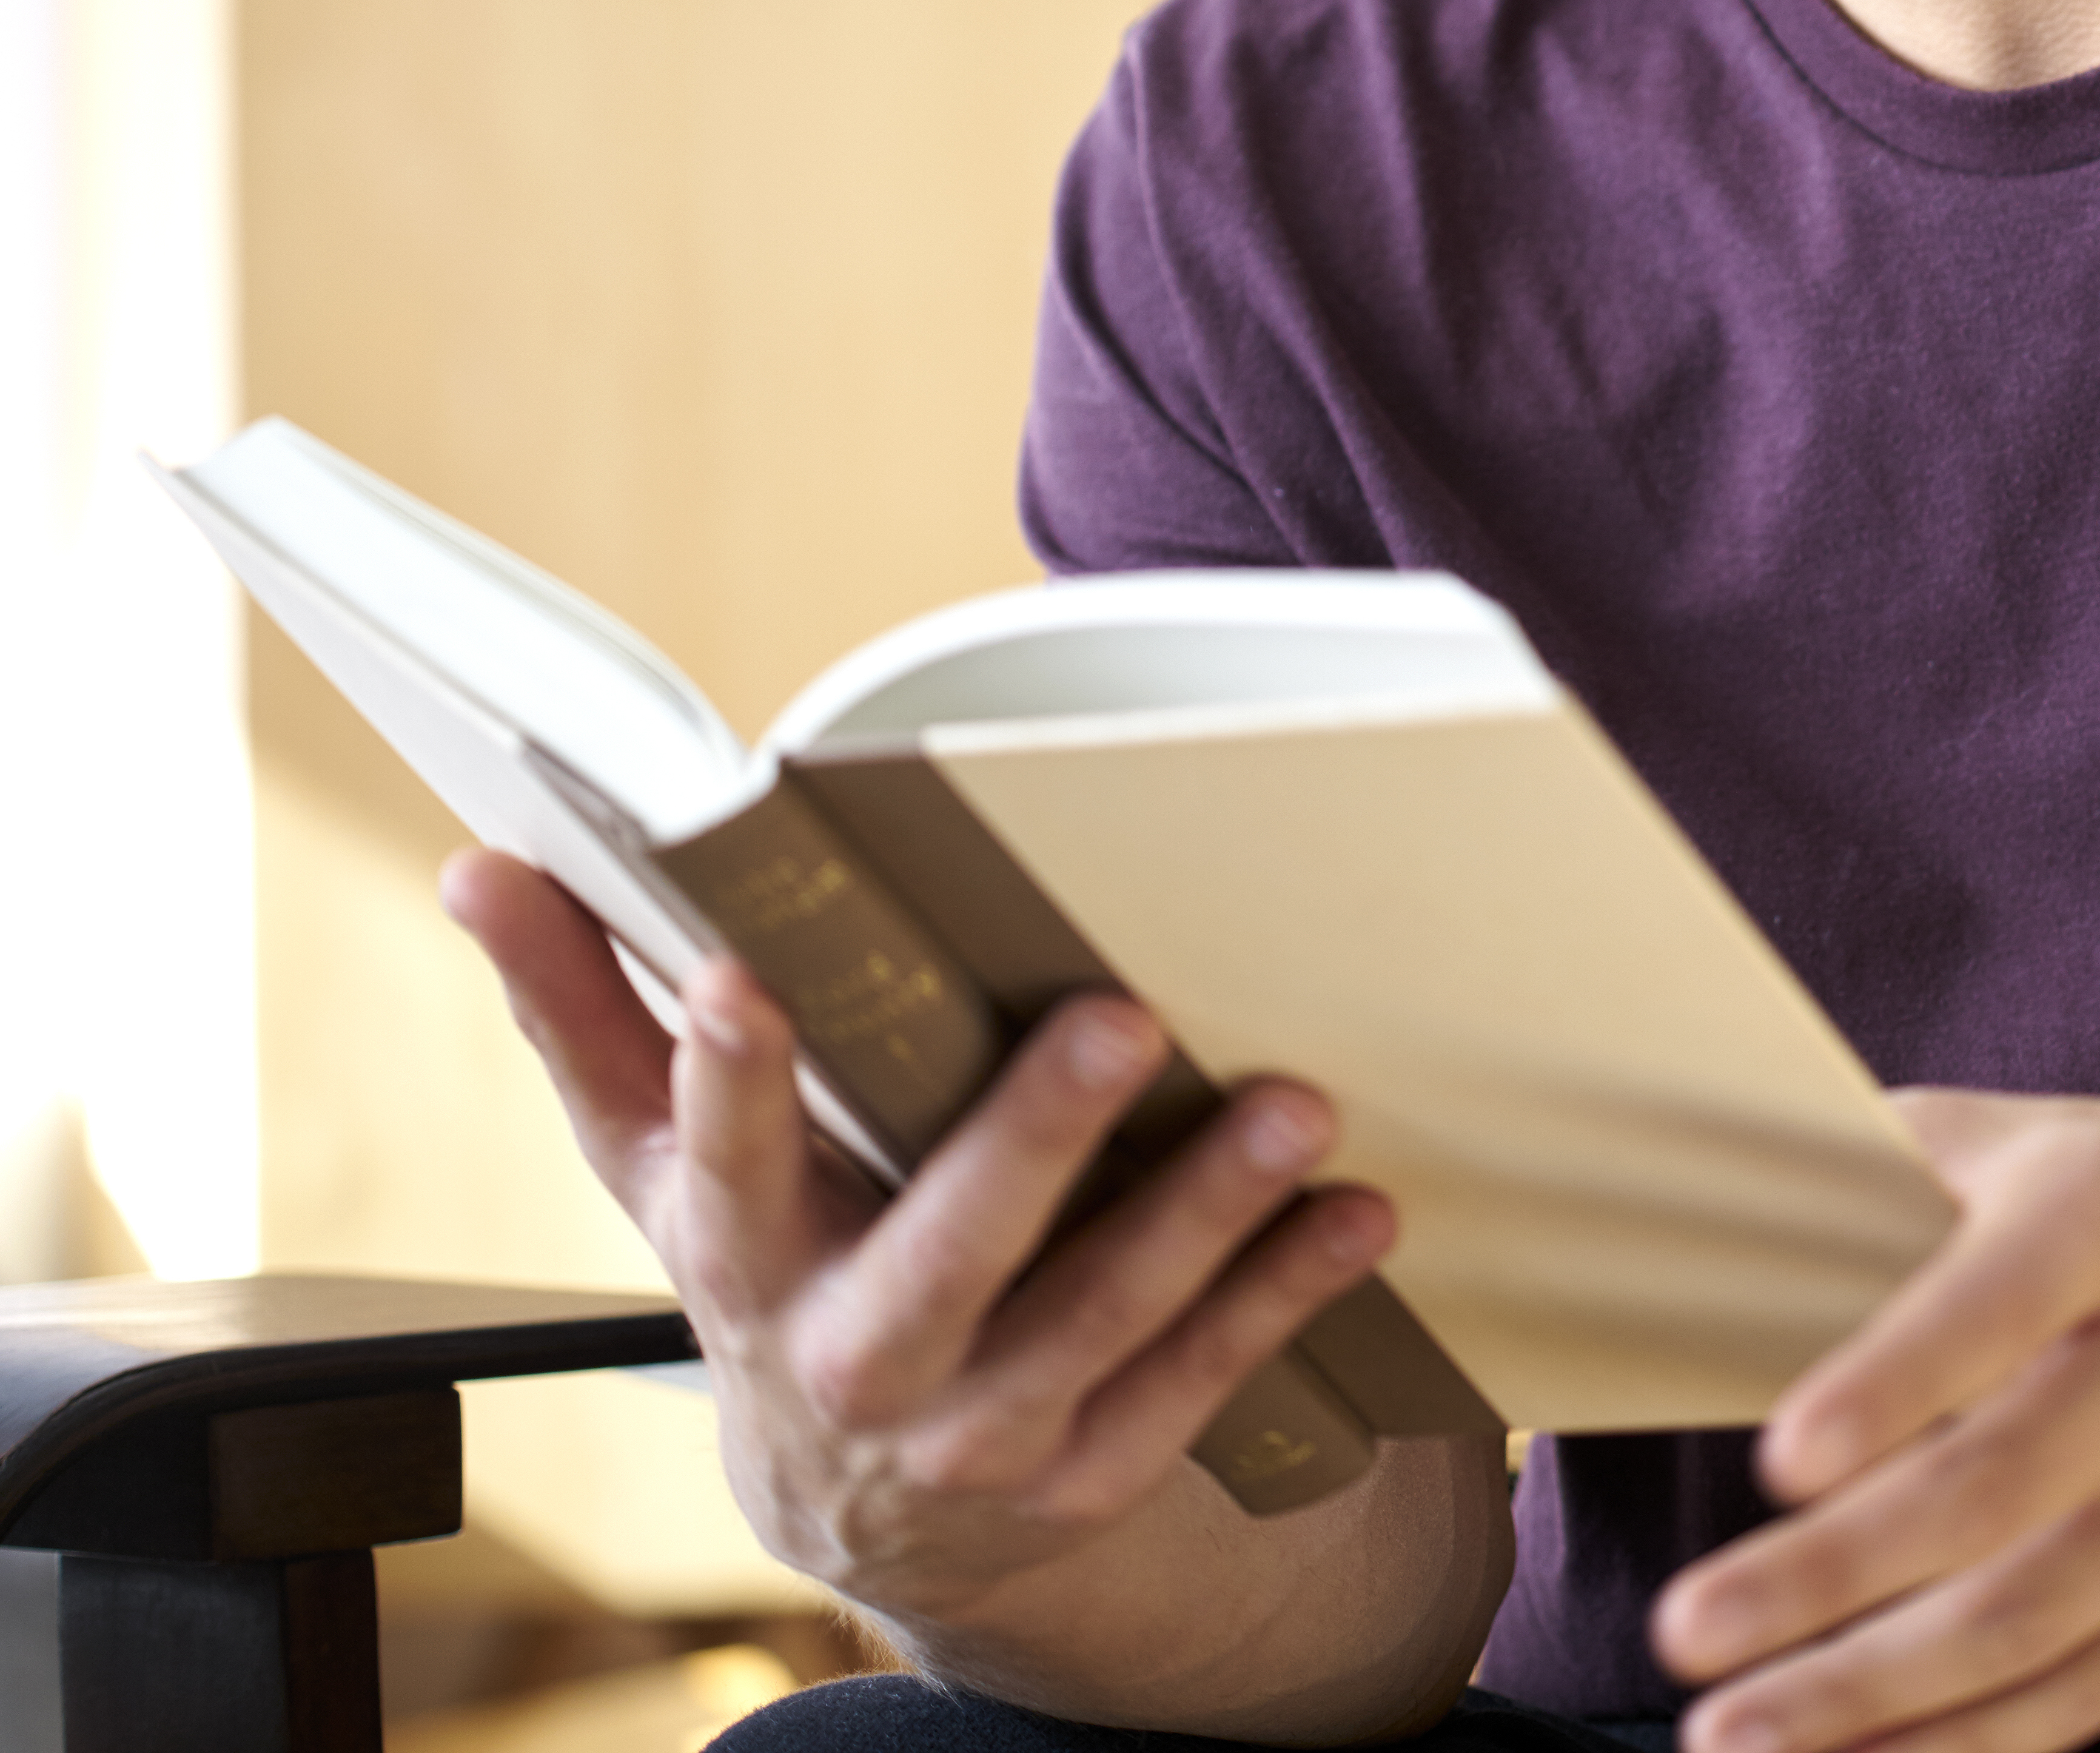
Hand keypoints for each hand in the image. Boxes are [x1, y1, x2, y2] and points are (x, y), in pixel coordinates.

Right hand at [439, 848, 1400, 1632]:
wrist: (861, 1500)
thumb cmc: (772, 1264)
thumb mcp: (665, 1164)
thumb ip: (584, 1012)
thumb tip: (478, 865)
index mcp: (744, 1261)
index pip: (717, 1158)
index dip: (724, 1072)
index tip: (741, 970)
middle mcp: (854, 1359)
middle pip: (938, 1254)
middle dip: (1025, 1142)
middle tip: (1119, 1021)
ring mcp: (978, 1431)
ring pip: (1096, 1322)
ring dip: (1200, 1215)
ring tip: (1295, 1106)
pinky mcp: (1088, 1475)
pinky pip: (1196, 1385)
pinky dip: (1279, 1298)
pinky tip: (1354, 1216)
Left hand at [1648, 1090, 2099, 1752]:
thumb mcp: (2035, 1137)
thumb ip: (1877, 1167)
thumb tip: (1688, 1208)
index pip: (2007, 1298)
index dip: (1899, 1381)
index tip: (1783, 1456)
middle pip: (2009, 1487)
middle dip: (1836, 1576)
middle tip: (1687, 1629)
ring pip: (2039, 1619)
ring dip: (1874, 1694)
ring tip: (1729, 1732)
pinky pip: (2091, 1693)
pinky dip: (1965, 1746)